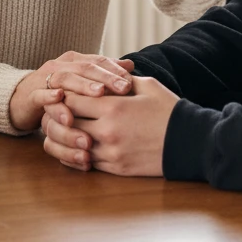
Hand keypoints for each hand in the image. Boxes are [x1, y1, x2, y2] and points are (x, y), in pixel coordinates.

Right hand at [9, 53, 133, 131]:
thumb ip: (103, 73)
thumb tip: (130, 65)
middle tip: (123, 88)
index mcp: (75, 61)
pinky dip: (49, 96)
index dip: (116, 70)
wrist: (22, 100)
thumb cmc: (58, 92)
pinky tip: (60, 98)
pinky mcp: (31, 95)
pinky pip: (40, 94)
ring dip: (82, 86)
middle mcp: (61, 66)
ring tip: (99, 94)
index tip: (132, 82)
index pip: (99, 62)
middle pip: (86, 68)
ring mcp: (44, 79)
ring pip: (65, 79)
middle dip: (106, 78)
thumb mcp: (82, 82)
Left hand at [41, 76, 178, 175]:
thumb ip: (120, 78)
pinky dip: (75, 154)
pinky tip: (75, 146)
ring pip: (71, 145)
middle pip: (65, 122)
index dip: (62, 94)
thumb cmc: (169, 110)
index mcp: (114, 106)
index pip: (72, 98)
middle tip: (52, 111)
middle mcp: (107, 130)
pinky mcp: (115, 168)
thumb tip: (103, 73)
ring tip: (60, 129)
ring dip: (62, 137)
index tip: (60, 91)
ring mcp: (110, 151)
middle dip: (56, 115)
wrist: (190, 142)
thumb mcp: (148, 85)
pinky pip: (85, 163)